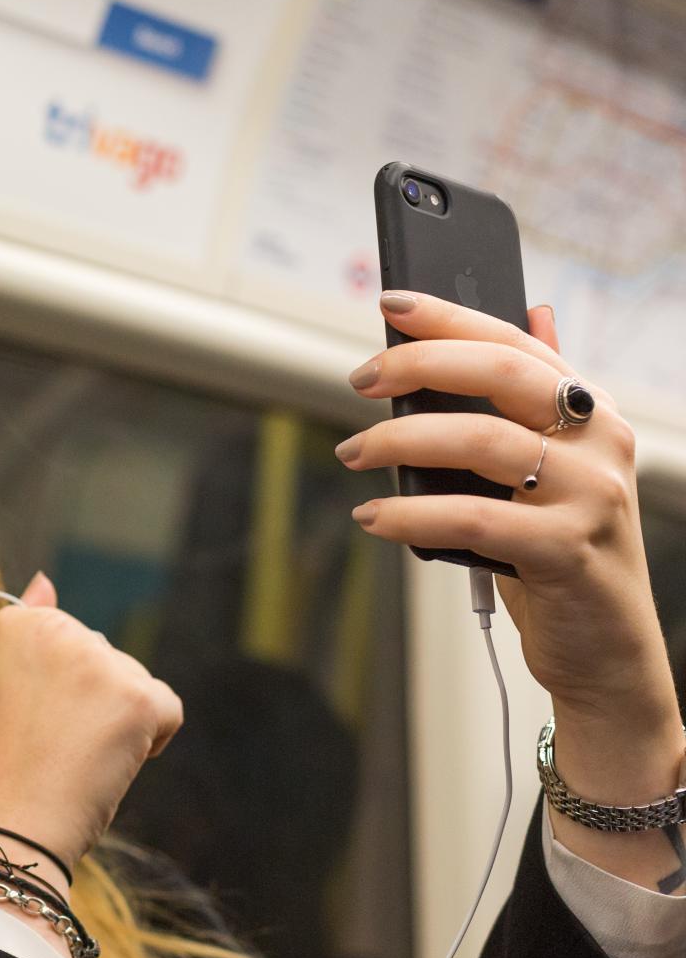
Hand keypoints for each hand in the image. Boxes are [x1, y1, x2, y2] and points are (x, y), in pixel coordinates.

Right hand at [0, 573, 182, 874]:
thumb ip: (17, 632)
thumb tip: (47, 580)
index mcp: (13, 623)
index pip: (66, 644)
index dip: (55, 694)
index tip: (30, 727)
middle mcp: (56, 629)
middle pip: (102, 660)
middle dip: (88, 703)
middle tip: (49, 749)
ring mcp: (97, 660)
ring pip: (134, 685)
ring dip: (117, 724)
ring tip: (71, 761)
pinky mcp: (135, 696)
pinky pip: (167, 712)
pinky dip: (149, 743)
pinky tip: (107, 765)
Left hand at [339, 293, 683, 884]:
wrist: (606, 654)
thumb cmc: (558, 554)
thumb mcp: (550, 471)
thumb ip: (535, 400)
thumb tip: (532, 312)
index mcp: (591, 414)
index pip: (518, 342)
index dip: (452, 316)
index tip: (389, 303)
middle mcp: (602, 444)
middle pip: (504, 375)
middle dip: (422, 365)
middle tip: (359, 379)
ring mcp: (592, 498)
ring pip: (484, 443)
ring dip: (402, 442)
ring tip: (351, 452)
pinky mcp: (568, 553)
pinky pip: (475, 518)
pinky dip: (412, 515)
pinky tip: (374, 517)